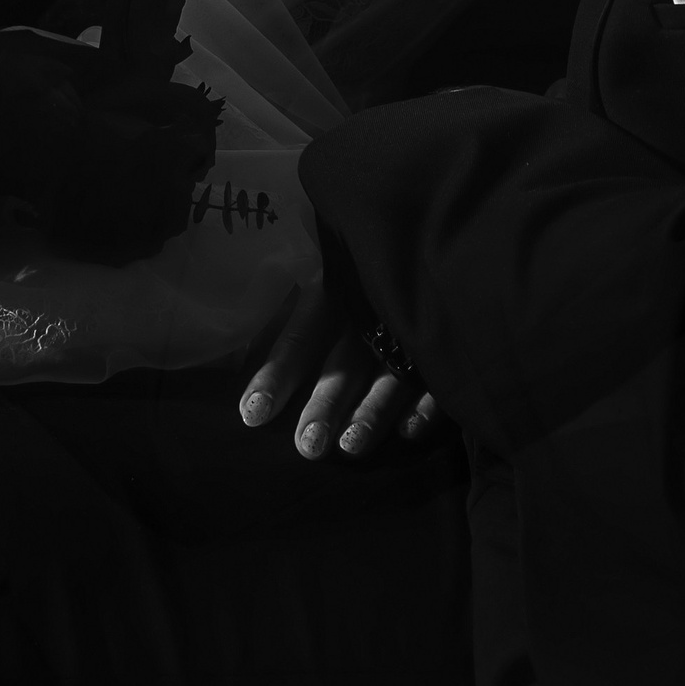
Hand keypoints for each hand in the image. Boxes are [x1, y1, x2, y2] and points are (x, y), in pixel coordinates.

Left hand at [238, 284, 440, 461]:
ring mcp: (410, 329)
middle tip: (306, 446)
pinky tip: (408, 432)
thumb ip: (285, 318)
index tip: (252, 415)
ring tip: (349, 447)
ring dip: (371, 412)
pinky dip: (425, 405)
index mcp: (334, 289)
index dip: (277, 374)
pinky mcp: (445, 344)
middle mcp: (370, 310)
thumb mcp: (319, 281)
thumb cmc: (354, 276)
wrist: (427, 238)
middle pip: (344, 360)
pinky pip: (438, 378)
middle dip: (326, 403)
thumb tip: (239, 354)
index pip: (300, 335)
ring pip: (390, 374)